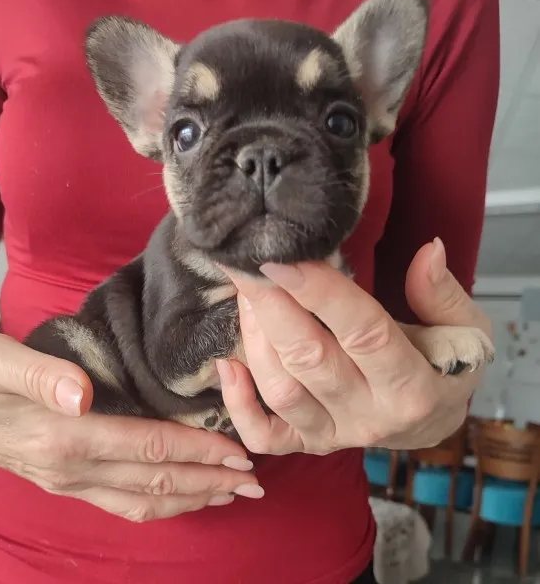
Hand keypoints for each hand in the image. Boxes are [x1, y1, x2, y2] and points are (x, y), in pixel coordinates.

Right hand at [0, 332, 261, 521]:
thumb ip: (40, 374)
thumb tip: (82, 393)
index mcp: (63, 436)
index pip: (149, 445)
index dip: (198, 449)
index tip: (239, 451)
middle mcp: (71, 468)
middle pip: (155, 478)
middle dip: (209, 479)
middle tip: (255, 481)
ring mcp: (68, 482)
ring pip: (142, 499)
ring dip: (191, 497)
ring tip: (231, 494)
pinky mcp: (63, 483)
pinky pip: (120, 502)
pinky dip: (158, 503)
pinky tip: (179, 498)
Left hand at [218, 238, 492, 454]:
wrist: (433, 419)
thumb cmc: (447, 365)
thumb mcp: (466, 329)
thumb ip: (442, 294)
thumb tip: (426, 250)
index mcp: (413, 386)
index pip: (363, 334)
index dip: (321, 295)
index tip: (282, 259)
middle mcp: (370, 416)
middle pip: (310, 360)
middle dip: (271, 307)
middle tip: (246, 265)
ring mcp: (334, 434)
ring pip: (281, 390)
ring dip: (254, 340)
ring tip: (245, 295)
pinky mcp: (308, 443)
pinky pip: (264, 435)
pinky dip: (237, 404)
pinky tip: (227, 363)